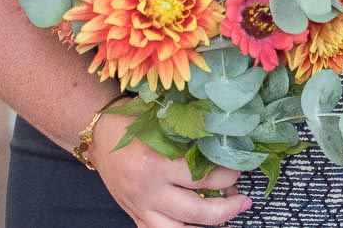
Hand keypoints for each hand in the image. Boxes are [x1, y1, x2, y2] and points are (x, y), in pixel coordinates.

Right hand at [88, 112, 249, 227]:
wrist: (100, 136)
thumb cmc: (134, 125)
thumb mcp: (165, 125)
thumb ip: (193, 138)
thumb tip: (227, 148)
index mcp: (157, 164)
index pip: (204, 178)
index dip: (229, 175)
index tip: (240, 168)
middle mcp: (148, 191)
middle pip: (197, 210)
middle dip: (227, 208)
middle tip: (243, 200)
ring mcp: (140, 207)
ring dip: (208, 227)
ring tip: (227, 218)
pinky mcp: (134, 215)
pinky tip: (198, 226)